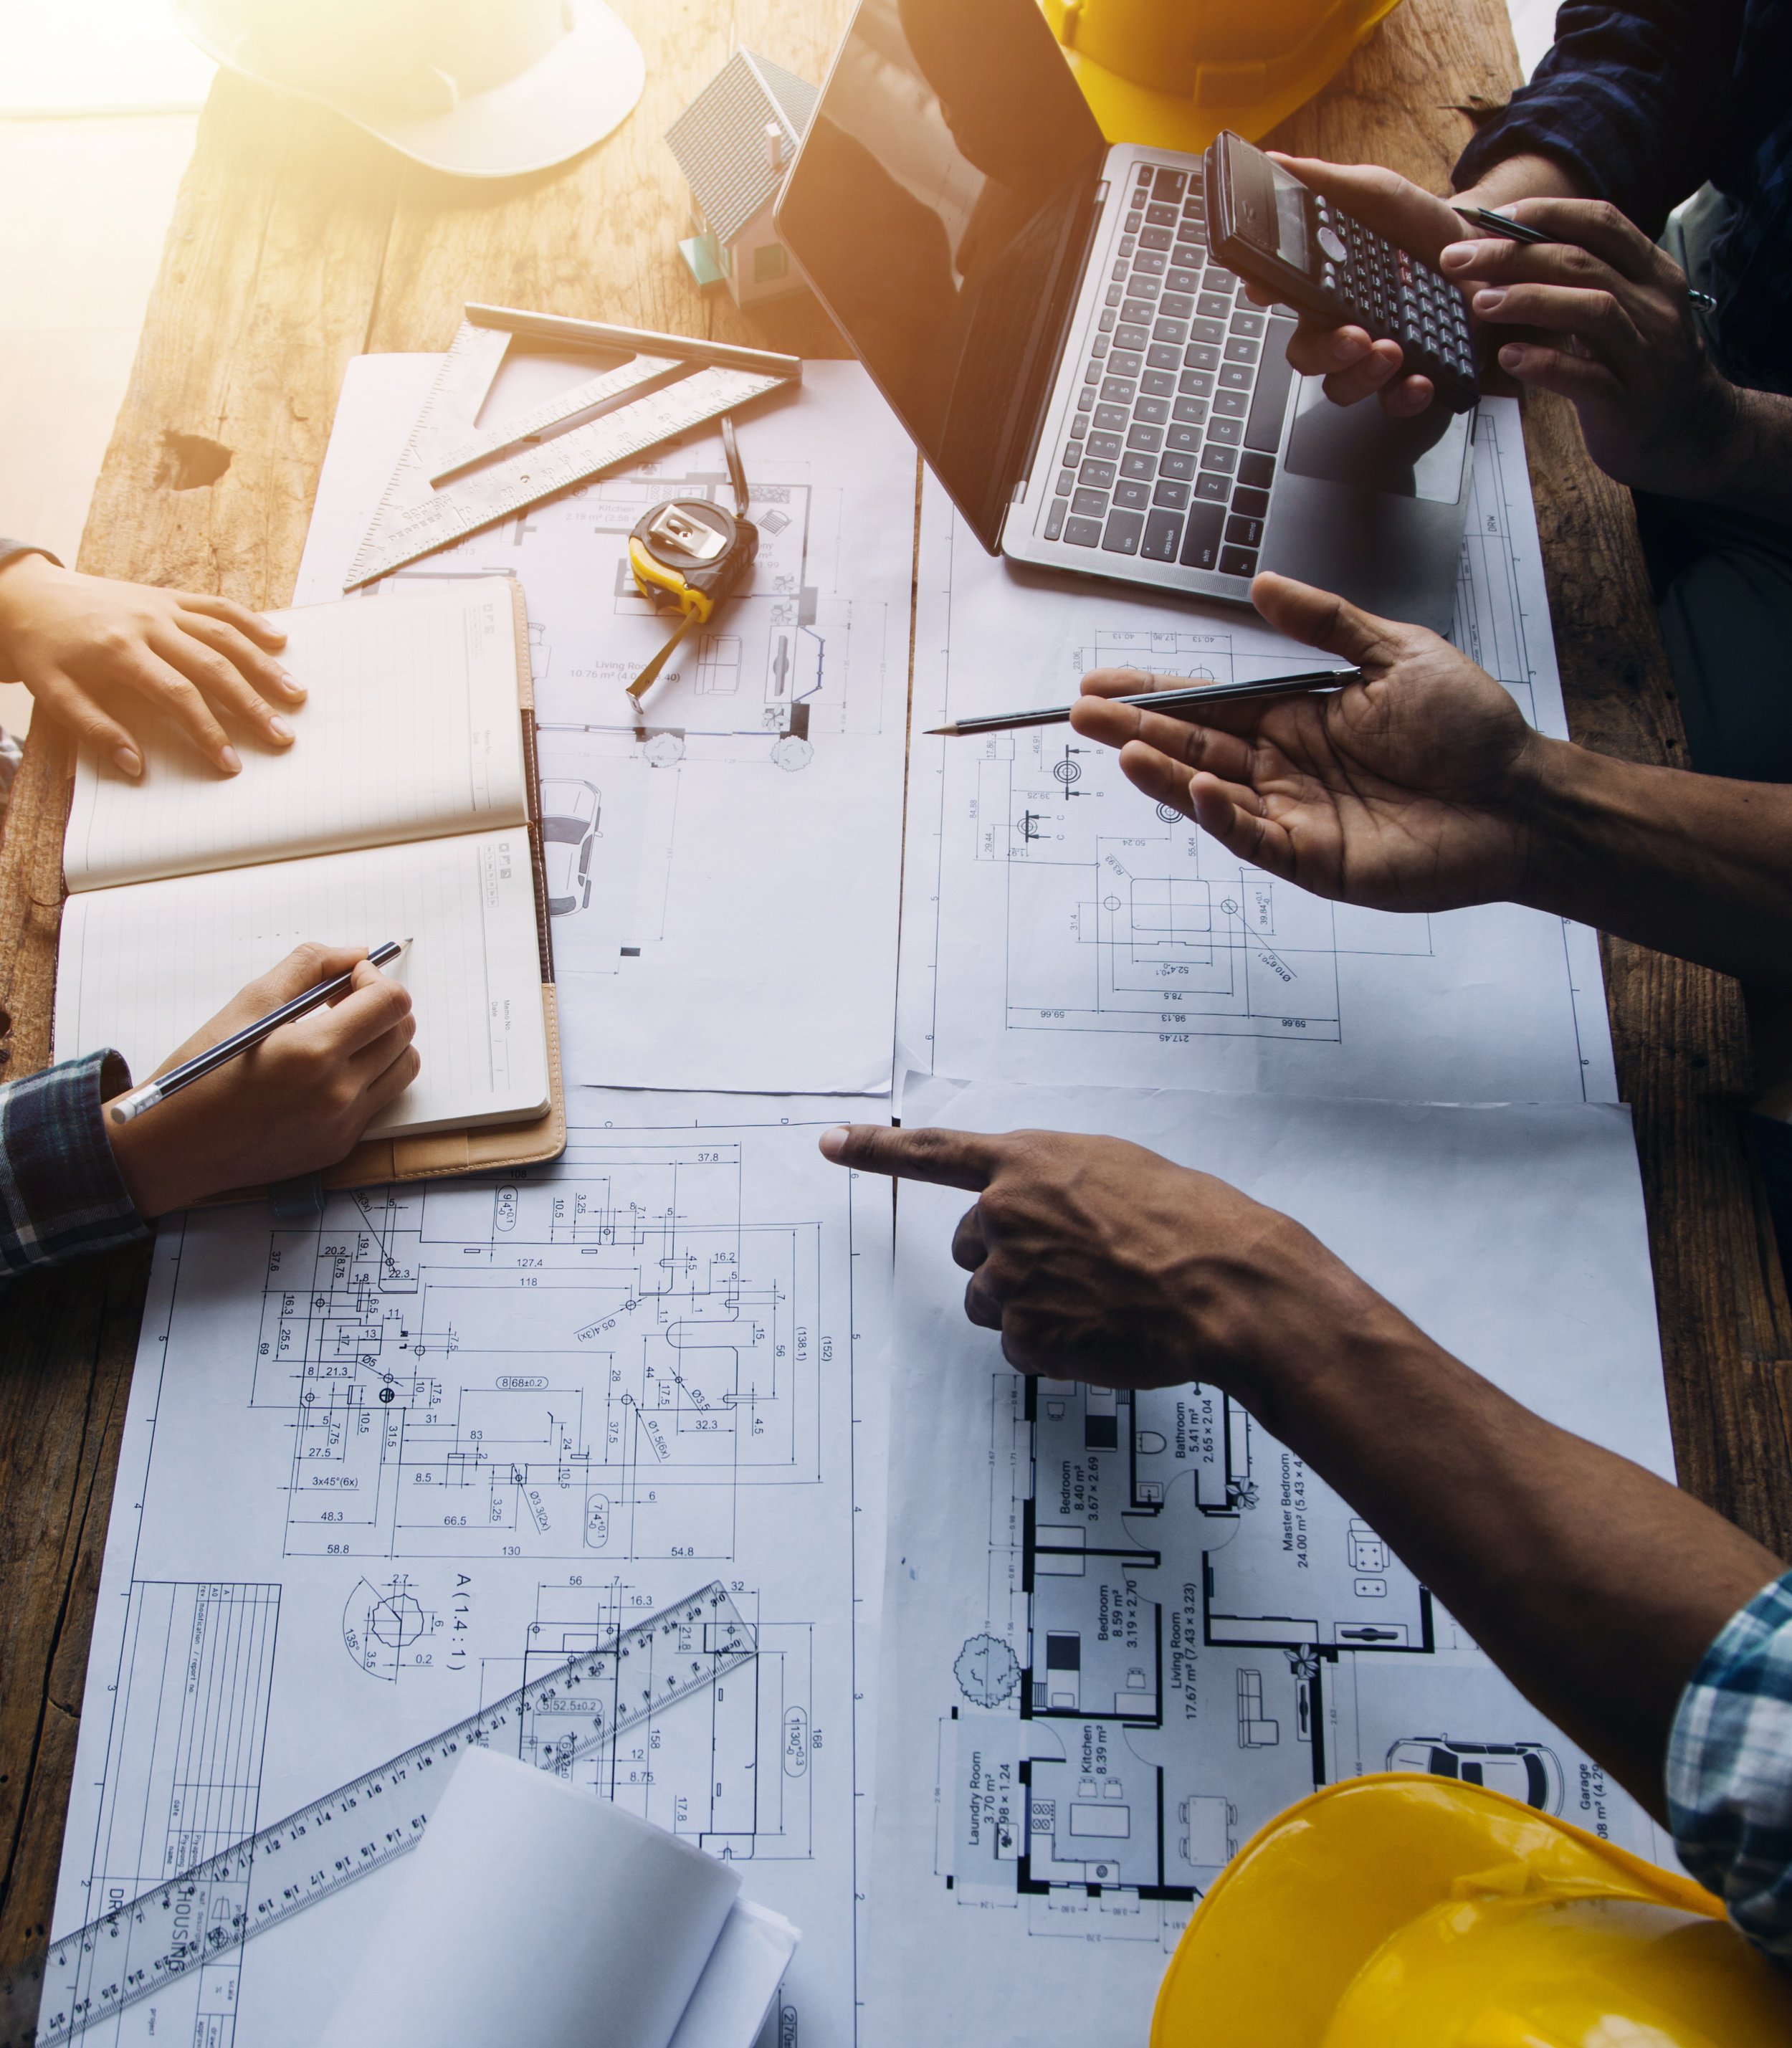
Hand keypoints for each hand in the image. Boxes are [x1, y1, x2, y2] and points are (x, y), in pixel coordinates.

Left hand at [0, 553, 300, 777]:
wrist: (27, 594)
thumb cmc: (41, 648)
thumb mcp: (53, 694)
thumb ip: (95, 730)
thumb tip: (136, 767)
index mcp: (119, 651)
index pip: (178, 695)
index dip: (208, 731)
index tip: (230, 762)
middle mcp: (148, 625)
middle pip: (212, 666)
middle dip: (251, 705)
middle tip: (281, 736)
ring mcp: (162, 607)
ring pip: (224, 634)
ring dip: (264, 665)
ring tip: (295, 693)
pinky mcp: (168, 596)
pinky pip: (216, 606)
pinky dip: (250, 621)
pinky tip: (279, 640)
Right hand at [105, 945, 418, 1215]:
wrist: (173, 1147)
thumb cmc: (201, 1072)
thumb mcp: (249, 1004)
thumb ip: (309, 967)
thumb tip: (356, 953)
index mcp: (313, 1053)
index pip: (390, 1003)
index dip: (376, 979)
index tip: (350, 977)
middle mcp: (337, 1094)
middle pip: (403, 1032)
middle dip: (379, 1006)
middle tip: (340, 1001)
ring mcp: (343, 1125)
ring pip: (402, 1066)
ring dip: (382, 1041)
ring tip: (338, 1035)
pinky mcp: (340, 1145)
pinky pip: (379, 1099)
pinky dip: (366, 1076)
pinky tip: (325, 1071)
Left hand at [819, 1122, 1386, 1394]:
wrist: (1231, 1288)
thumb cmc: (1193, 1223)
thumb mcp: (1118, 1171)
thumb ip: (1055, 1182)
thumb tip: (1031, 1208)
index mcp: (1029, 1163)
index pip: (933, 1153)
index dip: (876, 1151)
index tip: (830, 1144)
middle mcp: (1006, 1215)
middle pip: (972, 1247)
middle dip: (1012, 1258)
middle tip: (1081, 1264)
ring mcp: (1011, 1278)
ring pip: (992, 1301)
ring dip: (1031, 1305)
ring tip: (1100, 1299)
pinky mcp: (1026, 1336)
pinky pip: (1019, 1346)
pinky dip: (1052, 1346)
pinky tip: (1100, 1332)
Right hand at [1068, 572, 1546, 911]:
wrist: (1523, 797)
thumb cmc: (1471, 728)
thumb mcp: (1395, 653)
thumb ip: (1325, 624)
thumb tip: (1261, 587)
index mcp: (1297, 717)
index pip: (1208, 703)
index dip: (1154, 692)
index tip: (1100, 679)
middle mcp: (1285, 768)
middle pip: (1194, 747)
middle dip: (1137, 730)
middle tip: (1081, 714)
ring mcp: (1296, 817)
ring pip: (1212, 795)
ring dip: (1163, 774)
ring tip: (1120, 750)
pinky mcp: (1317, 860)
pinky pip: (1255, 839)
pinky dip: (1221, 816)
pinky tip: (1193, 787)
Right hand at [1255, 156, 1471, 416]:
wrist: (1477, 248)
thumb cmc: (1414, 224)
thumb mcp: (1373, 192)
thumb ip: (1325, 183)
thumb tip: (1275, 162)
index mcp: (1320, 285)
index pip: (1277, 295)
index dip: (1264, 294)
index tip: (1266, 289)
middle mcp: (1337, 324)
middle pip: (1306, 355)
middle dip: (1326, 353)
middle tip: (1353, 337)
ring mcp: (1371, 353)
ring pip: (1342, 386)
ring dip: (1361, 376)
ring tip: (1390, 351)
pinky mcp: (1408, 372)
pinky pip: (1391, 402)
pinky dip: (1403, 398)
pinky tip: (1418, 380)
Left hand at [1437, 198, 1744, 497]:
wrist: (1693, 435)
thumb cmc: (1640, 367)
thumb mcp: (1625, 313)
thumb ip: (1586, 283)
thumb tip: (1510, 253)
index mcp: (1653, 274)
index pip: (1602, 222)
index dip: (1546, 214)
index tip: (1491, 219)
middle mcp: (1654, 306)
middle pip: (1583, 262)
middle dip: (1514, 254)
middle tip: (1458, 259)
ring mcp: (1645, 355)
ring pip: (1591, 309)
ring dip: (1529, 299)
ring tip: (1480, 302)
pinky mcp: (1628, 403)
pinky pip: (1586, 377)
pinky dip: (1545, 363)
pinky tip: (1510, 357)